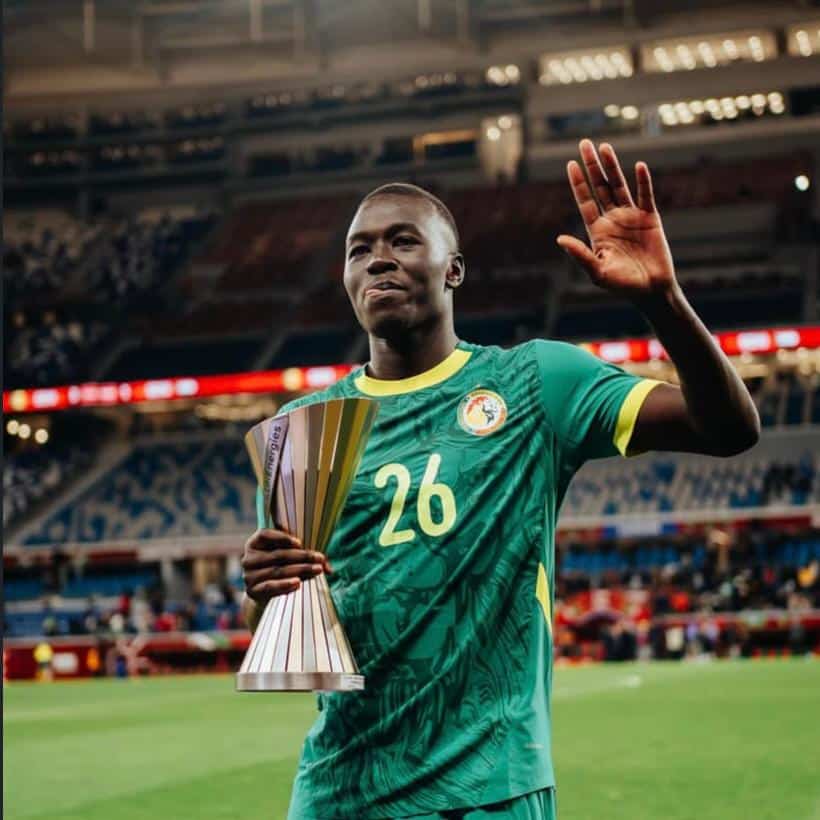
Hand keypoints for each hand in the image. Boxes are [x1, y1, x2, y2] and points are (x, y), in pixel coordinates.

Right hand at [241, 528, 332, 605]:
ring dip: (300, 570)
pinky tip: (298, 583)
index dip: (282, 537)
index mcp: (254, 542)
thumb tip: (327, 566)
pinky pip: (270, 587)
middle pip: (278, 555)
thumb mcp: (287, 556)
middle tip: (320, 559)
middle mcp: (248, 558)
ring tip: (317, 570)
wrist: (263, 592)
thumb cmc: (279, 566)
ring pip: (278, 571)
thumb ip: (304, 554)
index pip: (265, 535)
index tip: (300, 543)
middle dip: (302, 556)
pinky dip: (284, 585)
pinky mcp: (252, 591)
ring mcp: (248, 575)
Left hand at [557, 139, 676, 302]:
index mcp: (597, 230)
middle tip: (584, 144)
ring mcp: (631, 217)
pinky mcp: (650, 218)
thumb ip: (580, 255)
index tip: (571, 164)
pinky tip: (637, 166)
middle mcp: (612, 219)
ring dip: (612, 167)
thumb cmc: (621, 285)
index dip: (578, 183)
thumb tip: (559, 240)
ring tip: (604, 147)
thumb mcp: (597, 271)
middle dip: (592, 166)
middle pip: (600, 187)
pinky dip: (642, 181)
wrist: (651, 290)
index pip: (585, 201)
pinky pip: (645, 196)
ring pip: (619, 186)